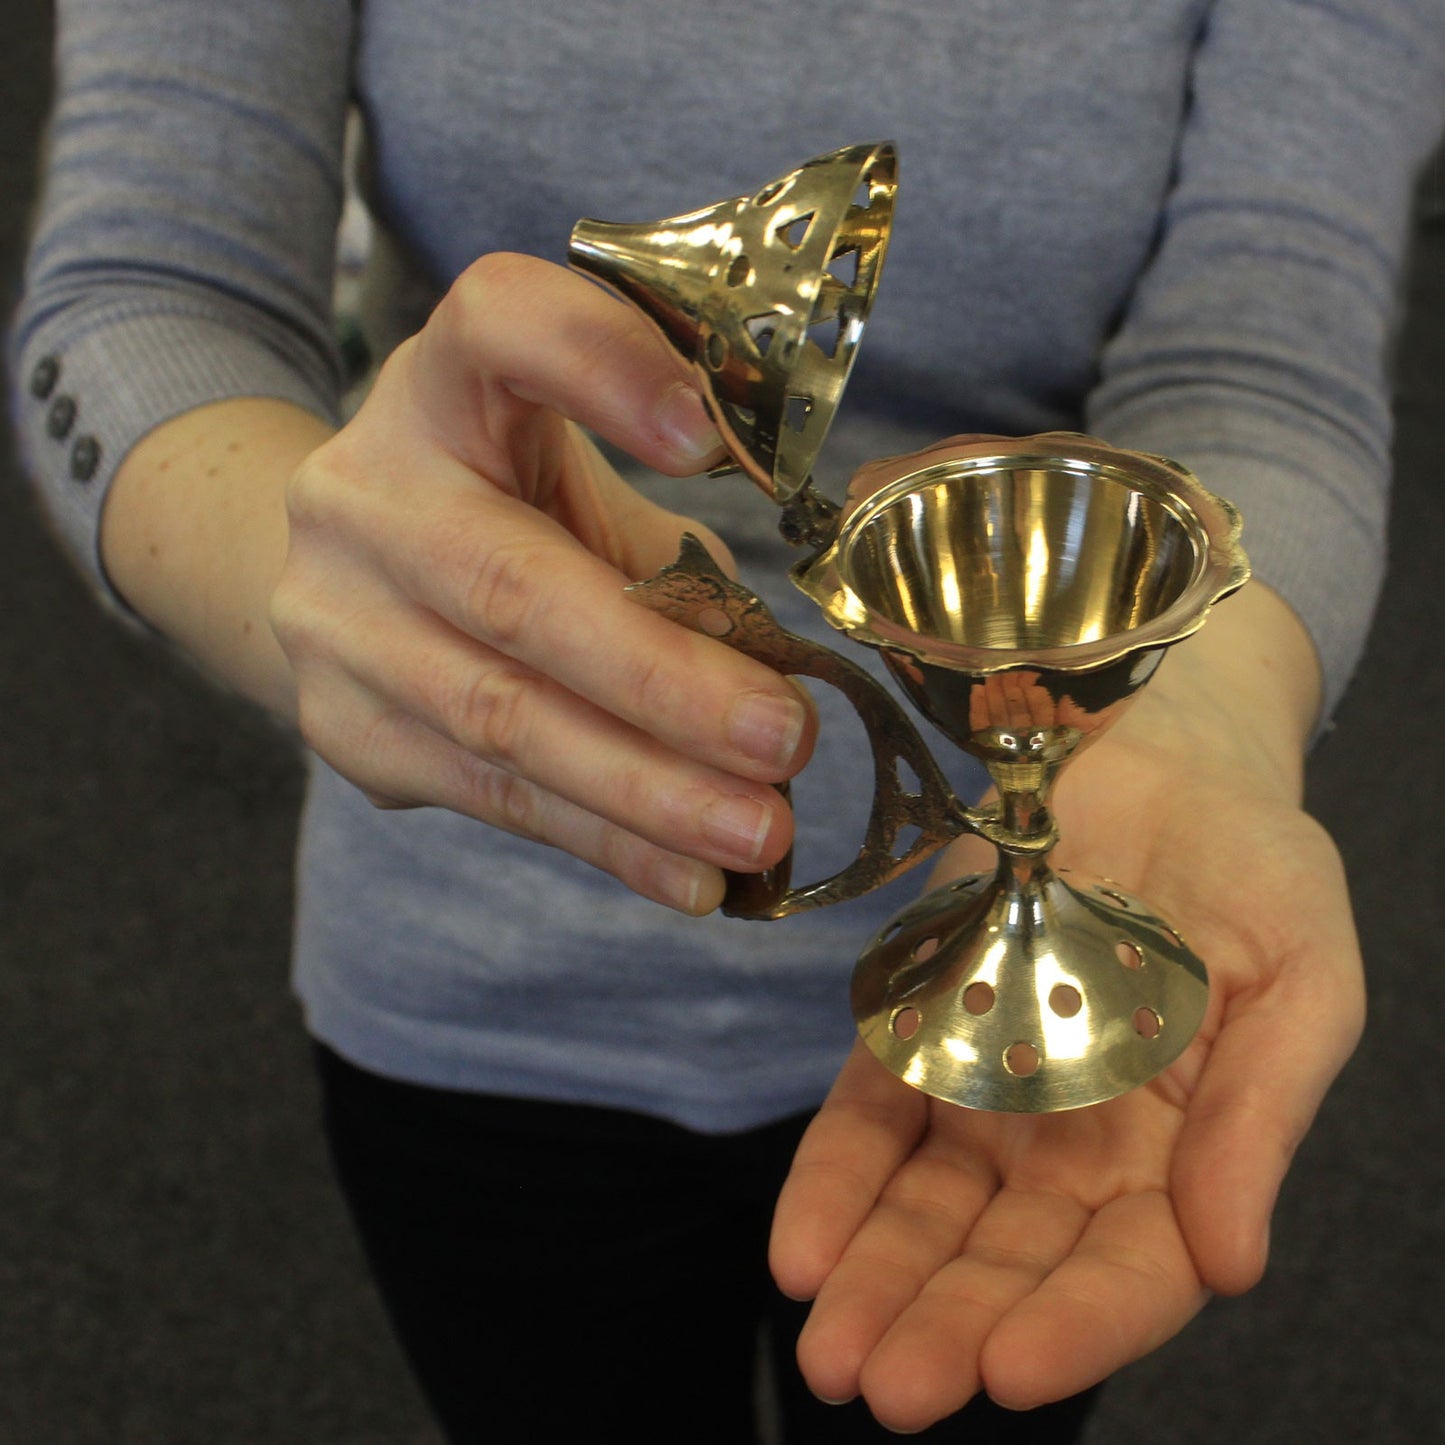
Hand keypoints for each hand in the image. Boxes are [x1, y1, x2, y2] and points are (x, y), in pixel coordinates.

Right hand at [270, 253, 814, 912]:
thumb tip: (776, 688)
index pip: (497, 324)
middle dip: (664, 680)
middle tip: (785, 739)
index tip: (708, 440)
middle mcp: (366, 491)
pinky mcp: (346, 728)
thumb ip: (663, 560)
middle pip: (514, 587)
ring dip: (647, 788)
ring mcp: (336, 618)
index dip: (598, 366)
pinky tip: (691, 876)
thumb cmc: (503, 512)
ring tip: (758, 829)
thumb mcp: (574, 492)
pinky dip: (606, 841)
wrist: (350, 577)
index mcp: (440, 386)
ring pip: (503, 716)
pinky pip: (492, 796)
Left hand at [769, 585, 1362, 1431]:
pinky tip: (798, 1245)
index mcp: (1183, 1147)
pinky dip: (832, 1179)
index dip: (1079, 1326)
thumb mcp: (1298, 980)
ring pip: (926, 1208)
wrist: (1154, 750)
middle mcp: (1078, 1139)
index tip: (1011, 1369)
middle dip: (947, 1324)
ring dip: (876, 1276)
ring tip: (826, 1342)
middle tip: (883, 1386)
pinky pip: (868, 1115)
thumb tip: (1233, 1262)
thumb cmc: (1253, 862)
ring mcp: (989, 1085)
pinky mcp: (917, 1023)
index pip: (1131, 1267)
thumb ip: (1261, 1119)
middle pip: (1009, 1258)